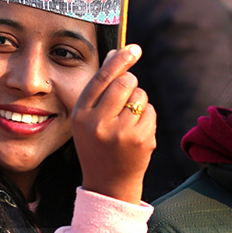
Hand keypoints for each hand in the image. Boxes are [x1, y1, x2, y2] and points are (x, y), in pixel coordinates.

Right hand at [72, 45, 155, 204]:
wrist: (108, 183)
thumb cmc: (98, 144)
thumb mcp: (89, 118)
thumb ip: (100, 88)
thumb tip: (117, 53)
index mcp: (81, 115)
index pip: (102, 78)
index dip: (120, 60)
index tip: (134, 48)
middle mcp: (99, 123)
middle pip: (125, 82)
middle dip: (130, 83)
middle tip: (127, 96)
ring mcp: (121, 133)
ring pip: (140, 96)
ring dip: (138, 101)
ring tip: (128, 121)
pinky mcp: (141, 140)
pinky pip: (150, 111)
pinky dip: (147, 116)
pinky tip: (137, 132)